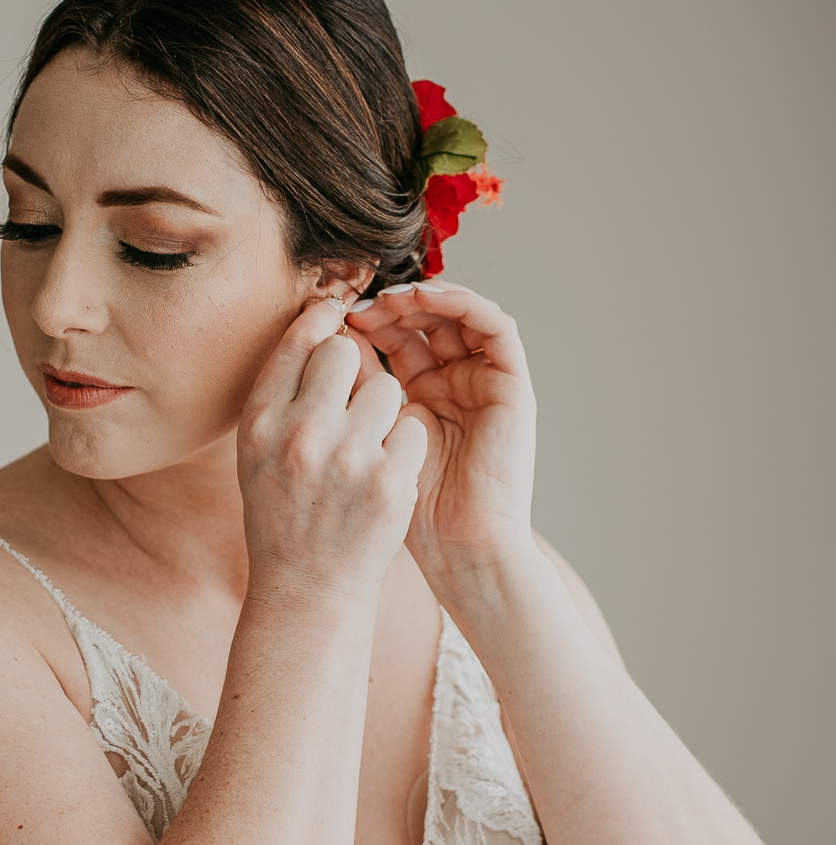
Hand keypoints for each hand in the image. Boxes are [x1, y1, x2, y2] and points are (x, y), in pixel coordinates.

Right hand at [237, 298, 429, 605]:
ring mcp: (348, 458)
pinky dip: (402, 446)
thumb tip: (318, 326)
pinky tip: (383, 473)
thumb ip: (282, 395)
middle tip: (349, 397)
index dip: (321, 322)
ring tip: (365, 445)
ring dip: (381, 408)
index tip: (334, 320)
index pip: (297, 342)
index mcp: (260, 422)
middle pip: (343, 351)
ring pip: (386, 386)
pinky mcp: (390, 481)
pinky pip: (411, 428)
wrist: (307, 589)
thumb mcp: (258, 454)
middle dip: (353, 365)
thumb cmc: (282, 515)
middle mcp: (300, 434)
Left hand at [344, 281, 537, 592]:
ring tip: (390, 297)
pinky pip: (495, 327)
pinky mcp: (513, 385)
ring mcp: (486, 382)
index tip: (333, 317)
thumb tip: (330, 341)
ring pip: (460, 314)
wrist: (461, 548)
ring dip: (426, 296)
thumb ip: (359, 391)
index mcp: (424, 395)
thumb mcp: (373, 437)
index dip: (368, 321)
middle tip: (359, 304)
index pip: (398, 338)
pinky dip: (464, 303)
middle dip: (392, 304)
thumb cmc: (412, 510)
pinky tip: (427, 299)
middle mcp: (456, 383)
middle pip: (427, 321)